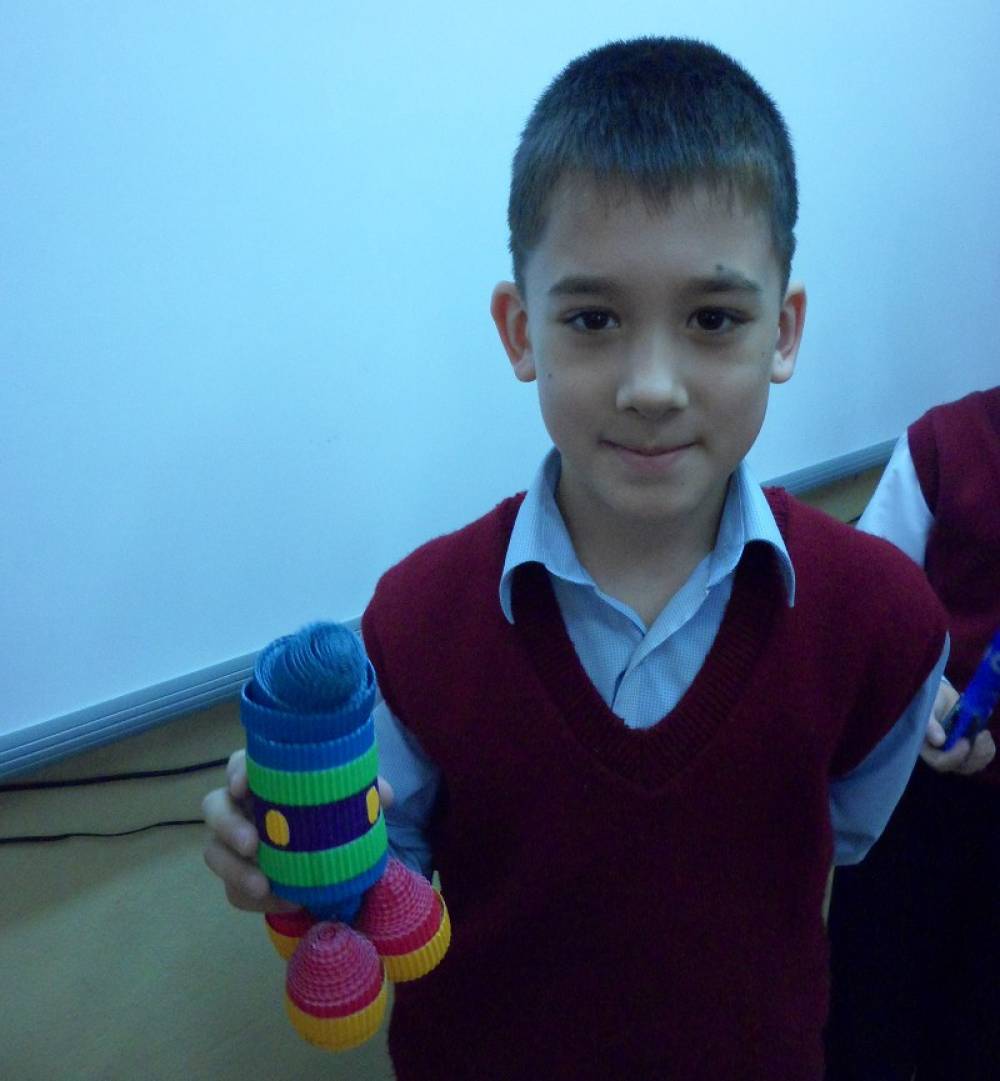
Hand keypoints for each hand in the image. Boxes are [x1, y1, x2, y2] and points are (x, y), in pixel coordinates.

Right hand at [202, 748, 394, 911]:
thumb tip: (384, 795)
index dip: (237, 771)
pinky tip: (284, 902)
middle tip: (252, 844)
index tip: (244, 785)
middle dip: (228, 825)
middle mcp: (240, 806)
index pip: (239, 765)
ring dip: (235, 870)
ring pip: (214, 852)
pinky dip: (256, 898)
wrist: (329, 859)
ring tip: (263, 885)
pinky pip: (234, 890)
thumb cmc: (330, 815)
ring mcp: (233, 843)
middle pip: (214, 806)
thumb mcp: (350, 802)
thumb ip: (364, 794)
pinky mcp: (237, 877)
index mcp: (264, 779)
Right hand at [920, 679, 995, 774]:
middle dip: (974, 755)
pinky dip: (987, 749)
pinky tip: (984, 735)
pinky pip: (982, 759)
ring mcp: (957, 755)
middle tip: (981, 735)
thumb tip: (939, 741)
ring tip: (983, 733)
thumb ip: (930, 724)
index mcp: (927, 747)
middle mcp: (942, 755)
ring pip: (974, 765)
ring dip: (983, 752)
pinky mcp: (970, 753)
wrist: (945, 697)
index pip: (940, 762)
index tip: (965, 742)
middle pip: (960, 767)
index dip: (954, 756)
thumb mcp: (928, 708)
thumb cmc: (932, 701)